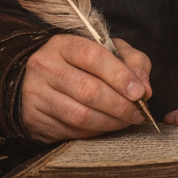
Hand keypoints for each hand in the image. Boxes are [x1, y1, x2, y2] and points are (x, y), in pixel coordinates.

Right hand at [21, 34, 152, 143]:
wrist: (37, 78)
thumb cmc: (81, 63)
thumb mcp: (109, 50)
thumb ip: (133, 62)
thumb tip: (144, 90)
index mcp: (63, 44)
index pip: (94, 58)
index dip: (121, 77)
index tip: (139, 92)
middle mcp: (44, 67)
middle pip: (89, 90)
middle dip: (120, 105)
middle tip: (138, 113)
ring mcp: (35, 94)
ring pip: (80, 115)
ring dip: (110, 122)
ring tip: (126, 121)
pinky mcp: (33, 119)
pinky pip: (70, 131)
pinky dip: (94, 132)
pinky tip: (105, 126)